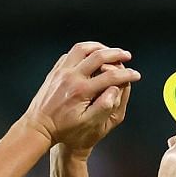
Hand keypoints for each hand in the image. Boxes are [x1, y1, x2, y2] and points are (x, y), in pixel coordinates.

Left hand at [22, 42, 137, 149]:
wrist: (38, 127)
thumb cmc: (65, 130)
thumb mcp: (87, 123)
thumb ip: (104, 106)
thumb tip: (116, 89)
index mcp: (82, 90)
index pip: (111, 76)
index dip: (127, 75)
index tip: (137, 75)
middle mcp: (71, 76)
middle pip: (98, 56)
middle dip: (116, 54)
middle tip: (127, 55)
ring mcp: (61, 71)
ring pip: (82, 49)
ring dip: (99, 46)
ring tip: (109, 50)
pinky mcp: (55, 71)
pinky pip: (70, 54)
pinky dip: (83, 51)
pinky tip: (90, 55)